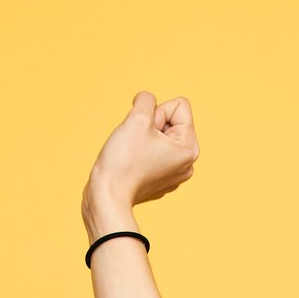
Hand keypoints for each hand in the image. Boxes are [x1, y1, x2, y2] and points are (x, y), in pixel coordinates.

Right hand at [83, 92, 198, 226]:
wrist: (108, 198)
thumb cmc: (123, 161)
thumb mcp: (137, 118)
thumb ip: (147, 99)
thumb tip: (147, 101)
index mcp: (190, 148)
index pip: (179, 106)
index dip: (157, 112)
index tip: (146, 132)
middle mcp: (188, 163)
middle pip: (171, 121)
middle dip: (151, 125)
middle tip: (138, 144)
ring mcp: (175, 174)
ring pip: (161, 136)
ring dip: (145, 137)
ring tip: (135, 155)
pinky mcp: (161, 181)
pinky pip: (154, 152)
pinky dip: (141, 153)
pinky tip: (133, 166)